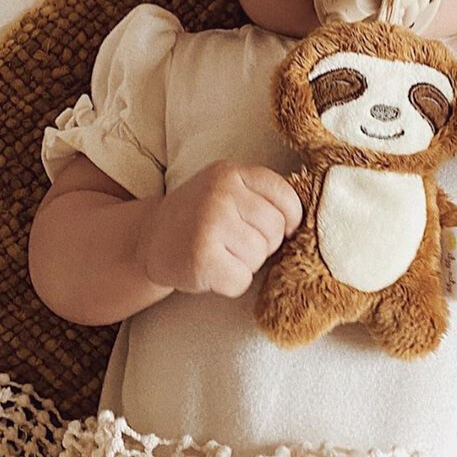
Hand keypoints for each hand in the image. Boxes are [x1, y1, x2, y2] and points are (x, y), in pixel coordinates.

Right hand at [136, 160, 302, 296]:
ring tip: (219, 254)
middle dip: (260, 244)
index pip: (286, 197)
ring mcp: (209, 223)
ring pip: (259, 257)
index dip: (288, 220)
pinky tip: (210, 270)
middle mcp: (220, 192)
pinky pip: (241, 280)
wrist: (147, 241)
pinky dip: (229, 284)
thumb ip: (261, 197)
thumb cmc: (199, 219)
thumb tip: (309, 223)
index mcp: (231, 172)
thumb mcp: (227, 191)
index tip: (272, 229)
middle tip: (231, 243)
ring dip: (244, 265)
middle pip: (275, 230)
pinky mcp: (200, 257)